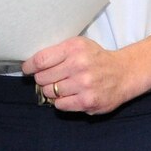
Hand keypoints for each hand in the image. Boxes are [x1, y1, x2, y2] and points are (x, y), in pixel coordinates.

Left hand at [23, 38, 143, 115]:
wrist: (124, 73)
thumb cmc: (96, 59)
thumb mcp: (79, 46)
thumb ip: (58, 52)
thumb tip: (32, 64)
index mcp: (74, 48)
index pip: (41, 60)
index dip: (29, 66)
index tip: (27, 69)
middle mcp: (79, 65)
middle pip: (42, 78)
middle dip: (42, 79)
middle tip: (50, 79)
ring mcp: (83, 84)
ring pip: (49, 92)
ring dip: (51, 91)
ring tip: (62, 87)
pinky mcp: (87, 101)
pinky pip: (60, 105)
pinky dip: (61, 102)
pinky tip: (69, 96)